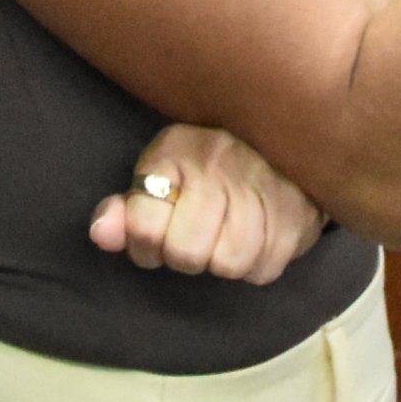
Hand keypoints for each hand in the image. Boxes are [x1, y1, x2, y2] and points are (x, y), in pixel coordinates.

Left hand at [91, 125, 327, 282]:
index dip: (144, 244)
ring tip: (225, 237)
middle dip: (185, 255)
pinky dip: (256, 265)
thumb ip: (125, 209)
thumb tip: (100, 235)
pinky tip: (254, 239)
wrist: (282, 132)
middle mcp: (221, 165)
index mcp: (178, 152)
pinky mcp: (299, 212)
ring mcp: (265, 187)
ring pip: (229, 264)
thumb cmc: (207, 160)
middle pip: (187, 254)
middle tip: (195, 236)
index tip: (154, 235)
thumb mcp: (159, 172)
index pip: (145, 226)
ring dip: (222, 261)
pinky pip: (265, 269)